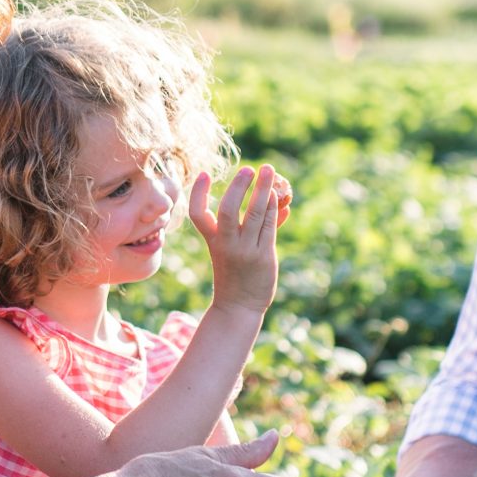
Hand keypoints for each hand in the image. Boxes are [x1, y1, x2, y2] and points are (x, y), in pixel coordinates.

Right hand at [190, 163, 289, 314]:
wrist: (239, 307)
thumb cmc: (235, 274)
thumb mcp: (232, 249)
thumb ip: (252, 225)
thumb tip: (276, 200)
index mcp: (212, 241)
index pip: (199, 214)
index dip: (199, 193)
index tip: (204, 174)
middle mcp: (227, 244)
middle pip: (229, 210)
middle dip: (239, 187)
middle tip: (249, 169)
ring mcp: (245, 251)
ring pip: (255, 214)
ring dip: (263, 190)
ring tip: (269, 172)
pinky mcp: (263, 256)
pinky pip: (269, 225)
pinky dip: (273, 208)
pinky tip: (277, 196)